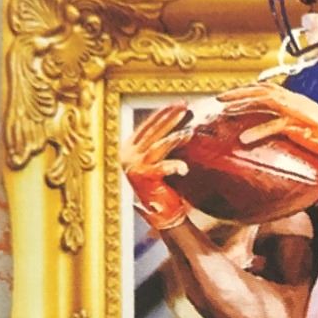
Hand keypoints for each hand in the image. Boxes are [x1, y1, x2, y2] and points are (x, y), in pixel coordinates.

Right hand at [122, 104, 191, 230]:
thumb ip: (161, 142)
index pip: (148, 125)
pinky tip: (184, 168)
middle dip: (170, 118)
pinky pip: (161, 168)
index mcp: (129, 148)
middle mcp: (129, 155)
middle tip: (185, 108)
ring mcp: (135, 166)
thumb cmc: (163, 184)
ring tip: (189, 132)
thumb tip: (179, 118)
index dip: (163, 114)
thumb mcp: (158, 159)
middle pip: (152, 132)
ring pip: (156, 147)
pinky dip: (174, 166)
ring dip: (174, 139)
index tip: (179, 104)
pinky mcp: (144, 179)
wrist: (161, 213)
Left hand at [218, 82, 317, 166]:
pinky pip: (273, 125)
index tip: (234, 94)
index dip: (250, 89)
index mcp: (295, 99)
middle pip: (262, 89)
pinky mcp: (298, 124)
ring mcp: (295, 111)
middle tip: (221, 98)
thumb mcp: (306, 124)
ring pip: (264, 101)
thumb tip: (278, 126)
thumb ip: (291, 121)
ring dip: (243, 104)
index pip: (268, 87)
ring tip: (226, 111)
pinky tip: (244, 138)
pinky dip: (257, 131)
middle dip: (239, 92)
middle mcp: (294, 100)